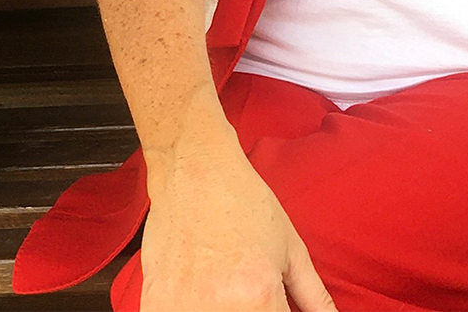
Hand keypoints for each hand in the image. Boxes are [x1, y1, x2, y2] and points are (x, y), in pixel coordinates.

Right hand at [140, 118, 337, 311]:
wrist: (195, 170)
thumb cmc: (245, 202)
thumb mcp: (291, 248)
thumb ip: (313, 296)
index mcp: (258, 296)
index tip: (275, 304)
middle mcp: (218, 310)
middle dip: (254, 311)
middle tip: (248, 290)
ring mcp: (180, 310)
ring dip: (225, 309)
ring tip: (224, 282)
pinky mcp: (154, 305)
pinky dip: (193, 307)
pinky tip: (201, 287)